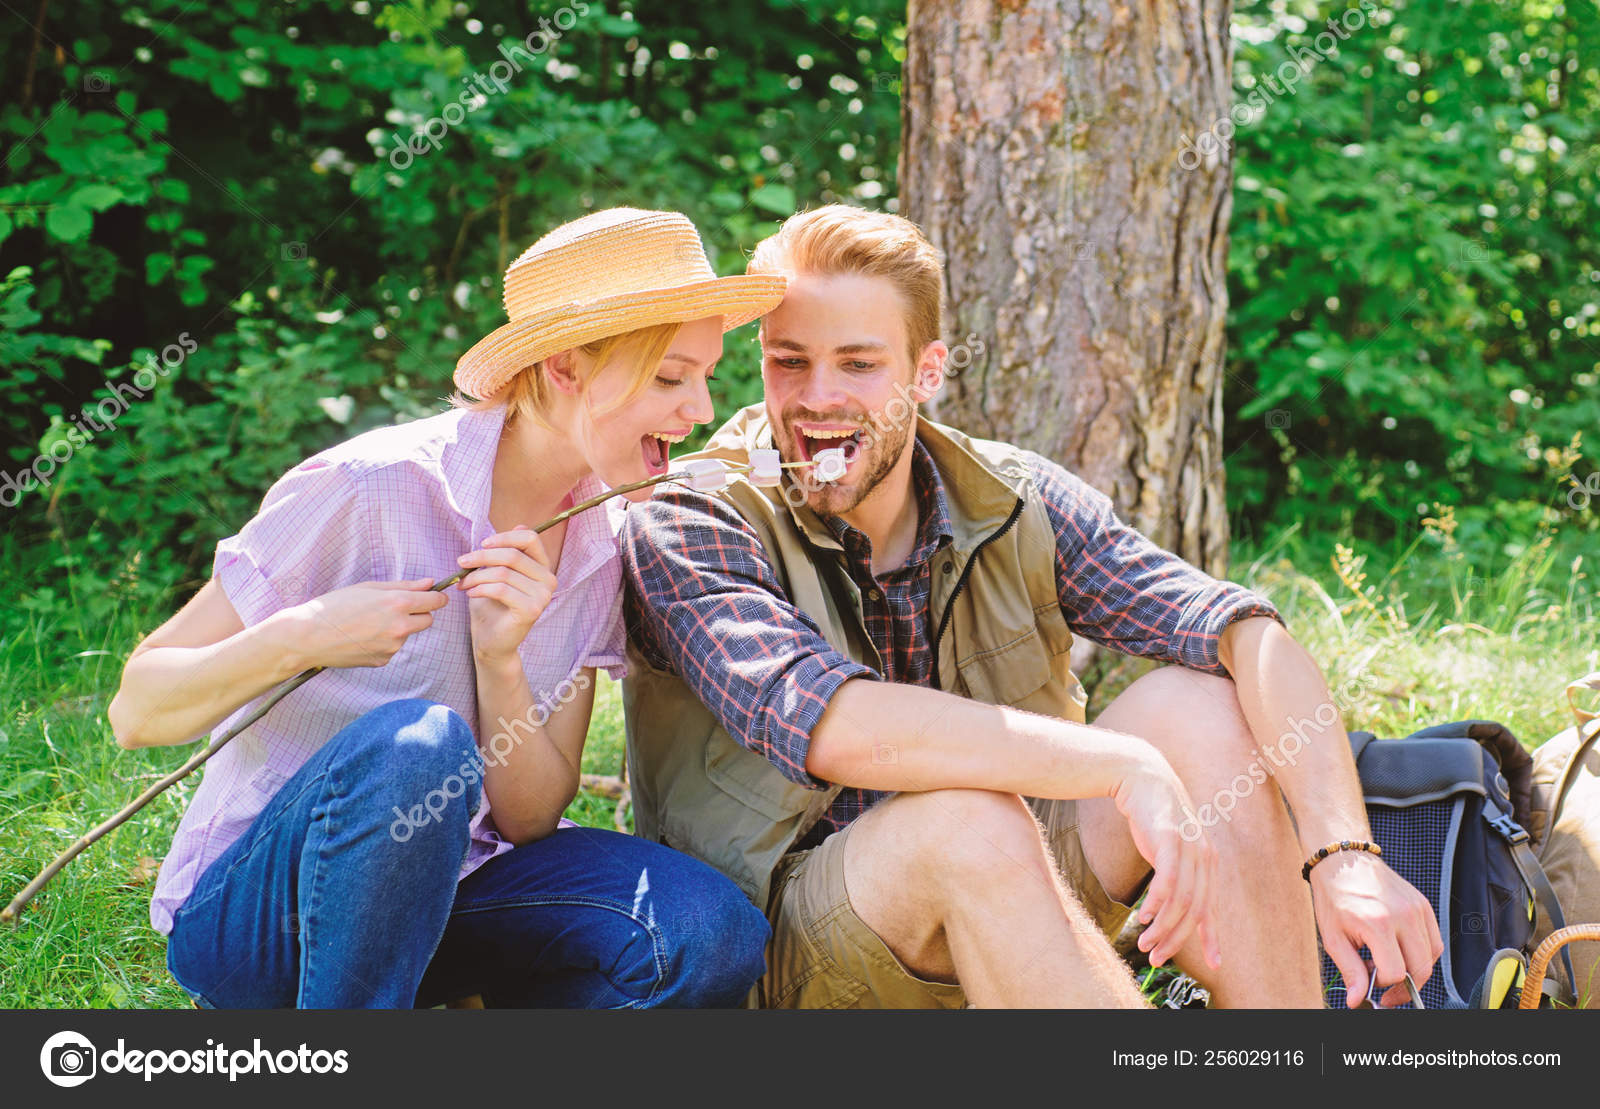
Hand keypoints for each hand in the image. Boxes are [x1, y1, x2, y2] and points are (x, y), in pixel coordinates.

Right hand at [292, 578, 448, 669]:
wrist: (308, 636)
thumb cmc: (334, 606)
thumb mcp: (368, 588)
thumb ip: (404, 586)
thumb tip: (430, 584)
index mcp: (398, 603)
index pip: (435, 602)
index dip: (436, 598)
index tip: (435, 597)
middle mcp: (400, 627)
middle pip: (427, 620)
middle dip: (418, 614)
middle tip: (393, 608)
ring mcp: (392, 647)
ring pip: (407, 634)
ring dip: (397, 628)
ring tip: (367, 623)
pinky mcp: (382, 660)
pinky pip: (392, 648)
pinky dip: (383, 642)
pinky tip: (362, 637)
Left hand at [456, 525, 557, 663]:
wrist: (492, 641)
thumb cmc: (492, 606)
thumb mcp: (498, 573)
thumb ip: (508, 552)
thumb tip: (521, 524)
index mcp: (543, 568)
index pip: (530, 538)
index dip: (505, 537)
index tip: (482, 544)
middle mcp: (549, 580)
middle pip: (512, 555)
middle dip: (481, 557)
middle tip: (461, 562)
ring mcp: (543, 597)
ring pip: (503, 573)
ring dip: (476, 576)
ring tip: (463, 583)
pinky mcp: (531, 610)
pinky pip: (501, 589)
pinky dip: (481, 588)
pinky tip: (470, 593)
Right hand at [1111, 753, 1220, 970]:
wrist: (1141, 776)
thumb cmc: (1152, 816)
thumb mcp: (1168, 849)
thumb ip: (1175, 874)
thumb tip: (1168, 905)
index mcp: (1208, 862)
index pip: (1212, 908)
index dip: (1213, 938)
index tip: (1214, 964)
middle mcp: (1205, 857)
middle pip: (1195, 910)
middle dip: (1176, 940)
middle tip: (1156, 959)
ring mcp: (1190, 847)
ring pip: (1181, 901)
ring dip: (1162, 928)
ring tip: (1144, 944)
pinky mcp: (1171, 839)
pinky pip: (1166, 881)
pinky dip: (1156, 904)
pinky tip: (1144, 917)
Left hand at [1311, 849, 1442, 1007]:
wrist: (1343, 862)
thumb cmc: (1335, 896)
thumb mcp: (1333, 937)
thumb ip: (1350, 971)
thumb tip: (1357, 1000)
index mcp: (1378, 923)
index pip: (1395, 973)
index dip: (1384, 986)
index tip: (1373, 987)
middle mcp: (1403, 916)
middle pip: (1420, 969)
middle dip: (1404, 987)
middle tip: (1386, 989)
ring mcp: (1417, 909)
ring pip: (1431, 958)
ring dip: (1414, 970)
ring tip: (1390, 965)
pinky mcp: (1424, 905)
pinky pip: (1434, 941)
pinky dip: (1423, 954)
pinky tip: (1401, 951)